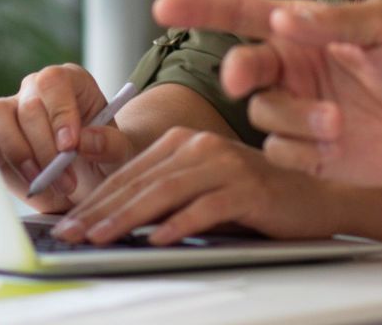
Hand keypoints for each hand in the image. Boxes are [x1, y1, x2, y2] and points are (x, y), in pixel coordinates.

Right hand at [0, 63, 135, 212]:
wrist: (86, 181)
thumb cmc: (104, 159)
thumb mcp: (121, 154)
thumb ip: (110, 145)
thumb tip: (86, 140)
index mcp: (72, 82)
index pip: (54, 82)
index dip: (60, 113)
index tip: (70, 147)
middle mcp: (37, 89)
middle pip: (27, 107)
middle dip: (45, 150)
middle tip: (66, 183)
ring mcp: (12, 108)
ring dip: (17, 154)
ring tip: (41, 182)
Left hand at [50, 128, 335, 245]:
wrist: (313, 202)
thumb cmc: (253, 202)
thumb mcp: (200, 195)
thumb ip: (162, 201)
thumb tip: (109, 224)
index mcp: (185, 141)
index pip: (130, 172)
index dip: (96, 198)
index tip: (68, 222)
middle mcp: (203, 145)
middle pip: (142, 180)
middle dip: (101, 210)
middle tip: (72, 233)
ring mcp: (226, 164)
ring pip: (167, 191)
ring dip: (129, 217)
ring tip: (101, 237)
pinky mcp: (248, 187)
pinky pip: (206, 207)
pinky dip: (179, 224)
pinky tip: (157, 240)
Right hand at [151, 0, 381, 187]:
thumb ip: (334, 20)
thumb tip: (286, 16)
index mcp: (301, 31)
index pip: (241, 12)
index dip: (200, 7)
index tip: (163, 6)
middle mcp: (290, 69)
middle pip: (241, 66)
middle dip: (238, 71)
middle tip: (242, 77)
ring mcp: (294, 111)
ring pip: (263, 113)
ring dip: (296, 117)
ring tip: (340, 122)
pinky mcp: (302, 154)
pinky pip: (278, 152)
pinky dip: (304, 149)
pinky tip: (339, 146)